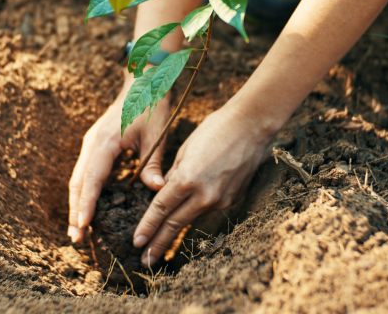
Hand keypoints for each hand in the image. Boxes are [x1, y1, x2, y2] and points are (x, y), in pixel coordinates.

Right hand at [68, 71, 170, 242]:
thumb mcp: (156, 135)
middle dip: (75, 210)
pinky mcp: (95, 145)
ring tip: (78, 230)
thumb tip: (156, 190)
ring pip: (79, 178)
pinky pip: (86, 172)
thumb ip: (153, 164)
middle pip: (78, 182)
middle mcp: (92, 143)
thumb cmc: (151, 106)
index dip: (86, 204)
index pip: (92, 178)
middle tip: (75, 238)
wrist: (143, 82)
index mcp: (105, 141)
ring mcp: (91, 144)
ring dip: (77, 203)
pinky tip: (89, 209)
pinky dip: (85, 192)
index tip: (82, 225)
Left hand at [132, 104, 272, 265]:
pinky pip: (208, 208)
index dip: (147, 227)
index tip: (136, 242)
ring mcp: (221, 199)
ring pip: (192, 217)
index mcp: (187, 179)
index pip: (161, 209)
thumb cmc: (214, 130)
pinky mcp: (232, 199)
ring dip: (175, 231)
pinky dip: (195, 211)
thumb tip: (164, 192)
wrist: (251, 126)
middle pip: (175, 224)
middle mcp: (204, 194)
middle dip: (158, 243)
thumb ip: (173, 175)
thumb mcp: (185, 150)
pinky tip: (187, 215)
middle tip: (145, 261)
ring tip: (161, 246)